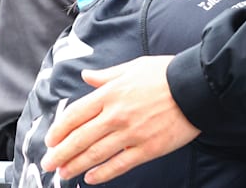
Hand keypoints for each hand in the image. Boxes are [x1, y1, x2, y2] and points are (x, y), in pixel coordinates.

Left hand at [40, 55, 197, 183]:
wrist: (197, 87)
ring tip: (64, 173)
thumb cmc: (166, 74)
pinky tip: (91, 178)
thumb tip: (86, 76)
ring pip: (95, 154)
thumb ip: (107, 75)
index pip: (75, 115)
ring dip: (75, 166)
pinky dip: (102, 173)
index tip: (51, 140)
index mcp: (111, 93)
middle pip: (80, 138)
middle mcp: (116, 114)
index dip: (59, 130)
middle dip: (61, 153)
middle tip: (49, 163)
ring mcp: (131, 133)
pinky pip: (119, 165)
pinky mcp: (147, 148)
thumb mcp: (133, 67)